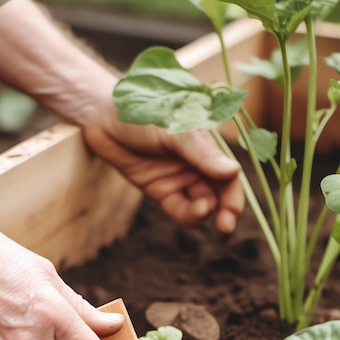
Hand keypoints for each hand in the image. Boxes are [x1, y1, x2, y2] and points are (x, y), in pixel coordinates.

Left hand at [83, 110, 244, 232]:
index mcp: (207, 145)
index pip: (228, 174)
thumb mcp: (175, 131)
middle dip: (225, 210)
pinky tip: (188, 213)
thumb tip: (234, 172)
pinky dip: (186, 215)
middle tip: (225, 225)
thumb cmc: (143, 113)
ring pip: (200, 203)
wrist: (105, 117)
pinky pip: (179, 209)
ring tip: (200, 210)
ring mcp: (180, 178)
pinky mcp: (161, 190)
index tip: (233, 210)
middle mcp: (197, 163)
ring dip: (203, 212)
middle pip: (219, 192)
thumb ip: (202, 153)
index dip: (234, 193)